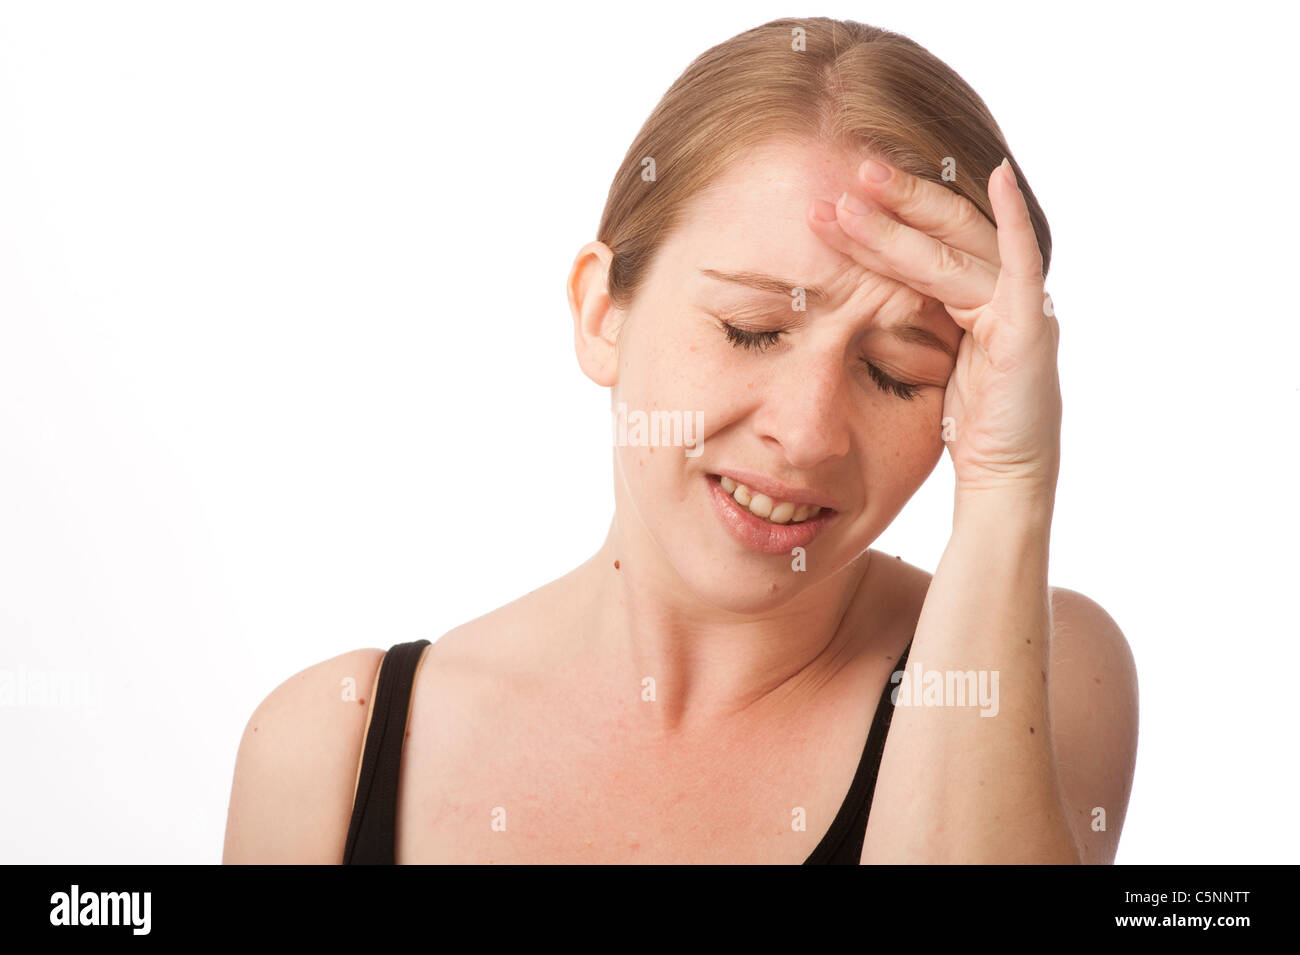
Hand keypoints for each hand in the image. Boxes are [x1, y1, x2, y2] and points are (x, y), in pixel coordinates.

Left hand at [806, 158, 1060, 505]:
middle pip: (942, 233)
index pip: (924, 247)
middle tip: (844, 174)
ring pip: (958, 248)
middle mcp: (1000, 292)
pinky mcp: (1030, 328)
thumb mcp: (921, 365)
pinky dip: (1013, 219)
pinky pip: (1023, 264)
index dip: (880, 222)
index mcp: (971, 301)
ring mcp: (1018, 306)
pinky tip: (998, 177)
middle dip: (892, 203)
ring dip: (908, 216)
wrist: (1002, 481)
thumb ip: (903, 324)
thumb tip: (841, 304)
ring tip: (857, 189)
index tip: (830, 202)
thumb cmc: (961, 431)